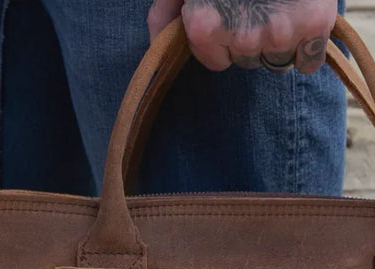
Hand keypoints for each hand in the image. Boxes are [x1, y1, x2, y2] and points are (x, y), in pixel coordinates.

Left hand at [147, 0, 337, 72]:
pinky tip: (303, 21)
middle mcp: (240, 37)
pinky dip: (307, 48)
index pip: (217, 63)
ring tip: (279, 5)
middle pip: (247, 60)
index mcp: (204, 27)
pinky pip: (308, 62)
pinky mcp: (314, 24)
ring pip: (276, 60)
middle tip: (258, 3)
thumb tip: (154, 46)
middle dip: (251, 38)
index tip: (234, 16)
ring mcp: (279, 32)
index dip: (226, 41)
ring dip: (279, 40)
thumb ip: (164, 13)